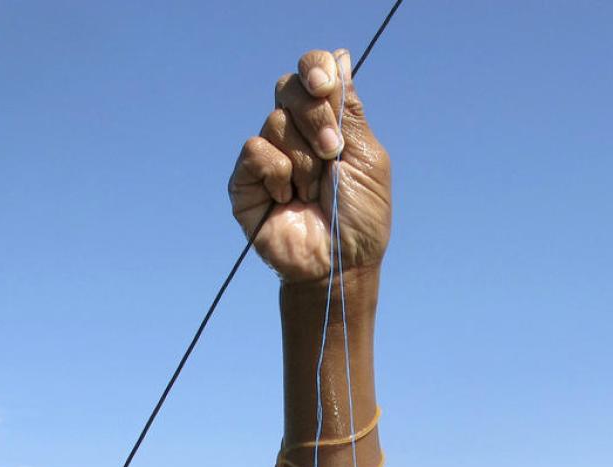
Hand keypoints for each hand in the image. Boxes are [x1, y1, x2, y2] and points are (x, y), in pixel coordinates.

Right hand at [229, 49, 390, 283]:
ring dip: (304, 161)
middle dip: (316, 119)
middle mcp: (295, 132)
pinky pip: (255, 150)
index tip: (326, 85)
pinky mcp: (246, 180)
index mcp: (327, 121)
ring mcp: (269, 155)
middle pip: (290, 88)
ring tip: (313, 192)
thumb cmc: (360, 218)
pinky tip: (288, 200)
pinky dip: (278, 174)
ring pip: (276, 122)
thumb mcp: (367, 158)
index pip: (312, 72)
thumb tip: (339, 56)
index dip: (315, 68)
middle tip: (333, 154)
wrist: (340, 264)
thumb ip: (349, 109)